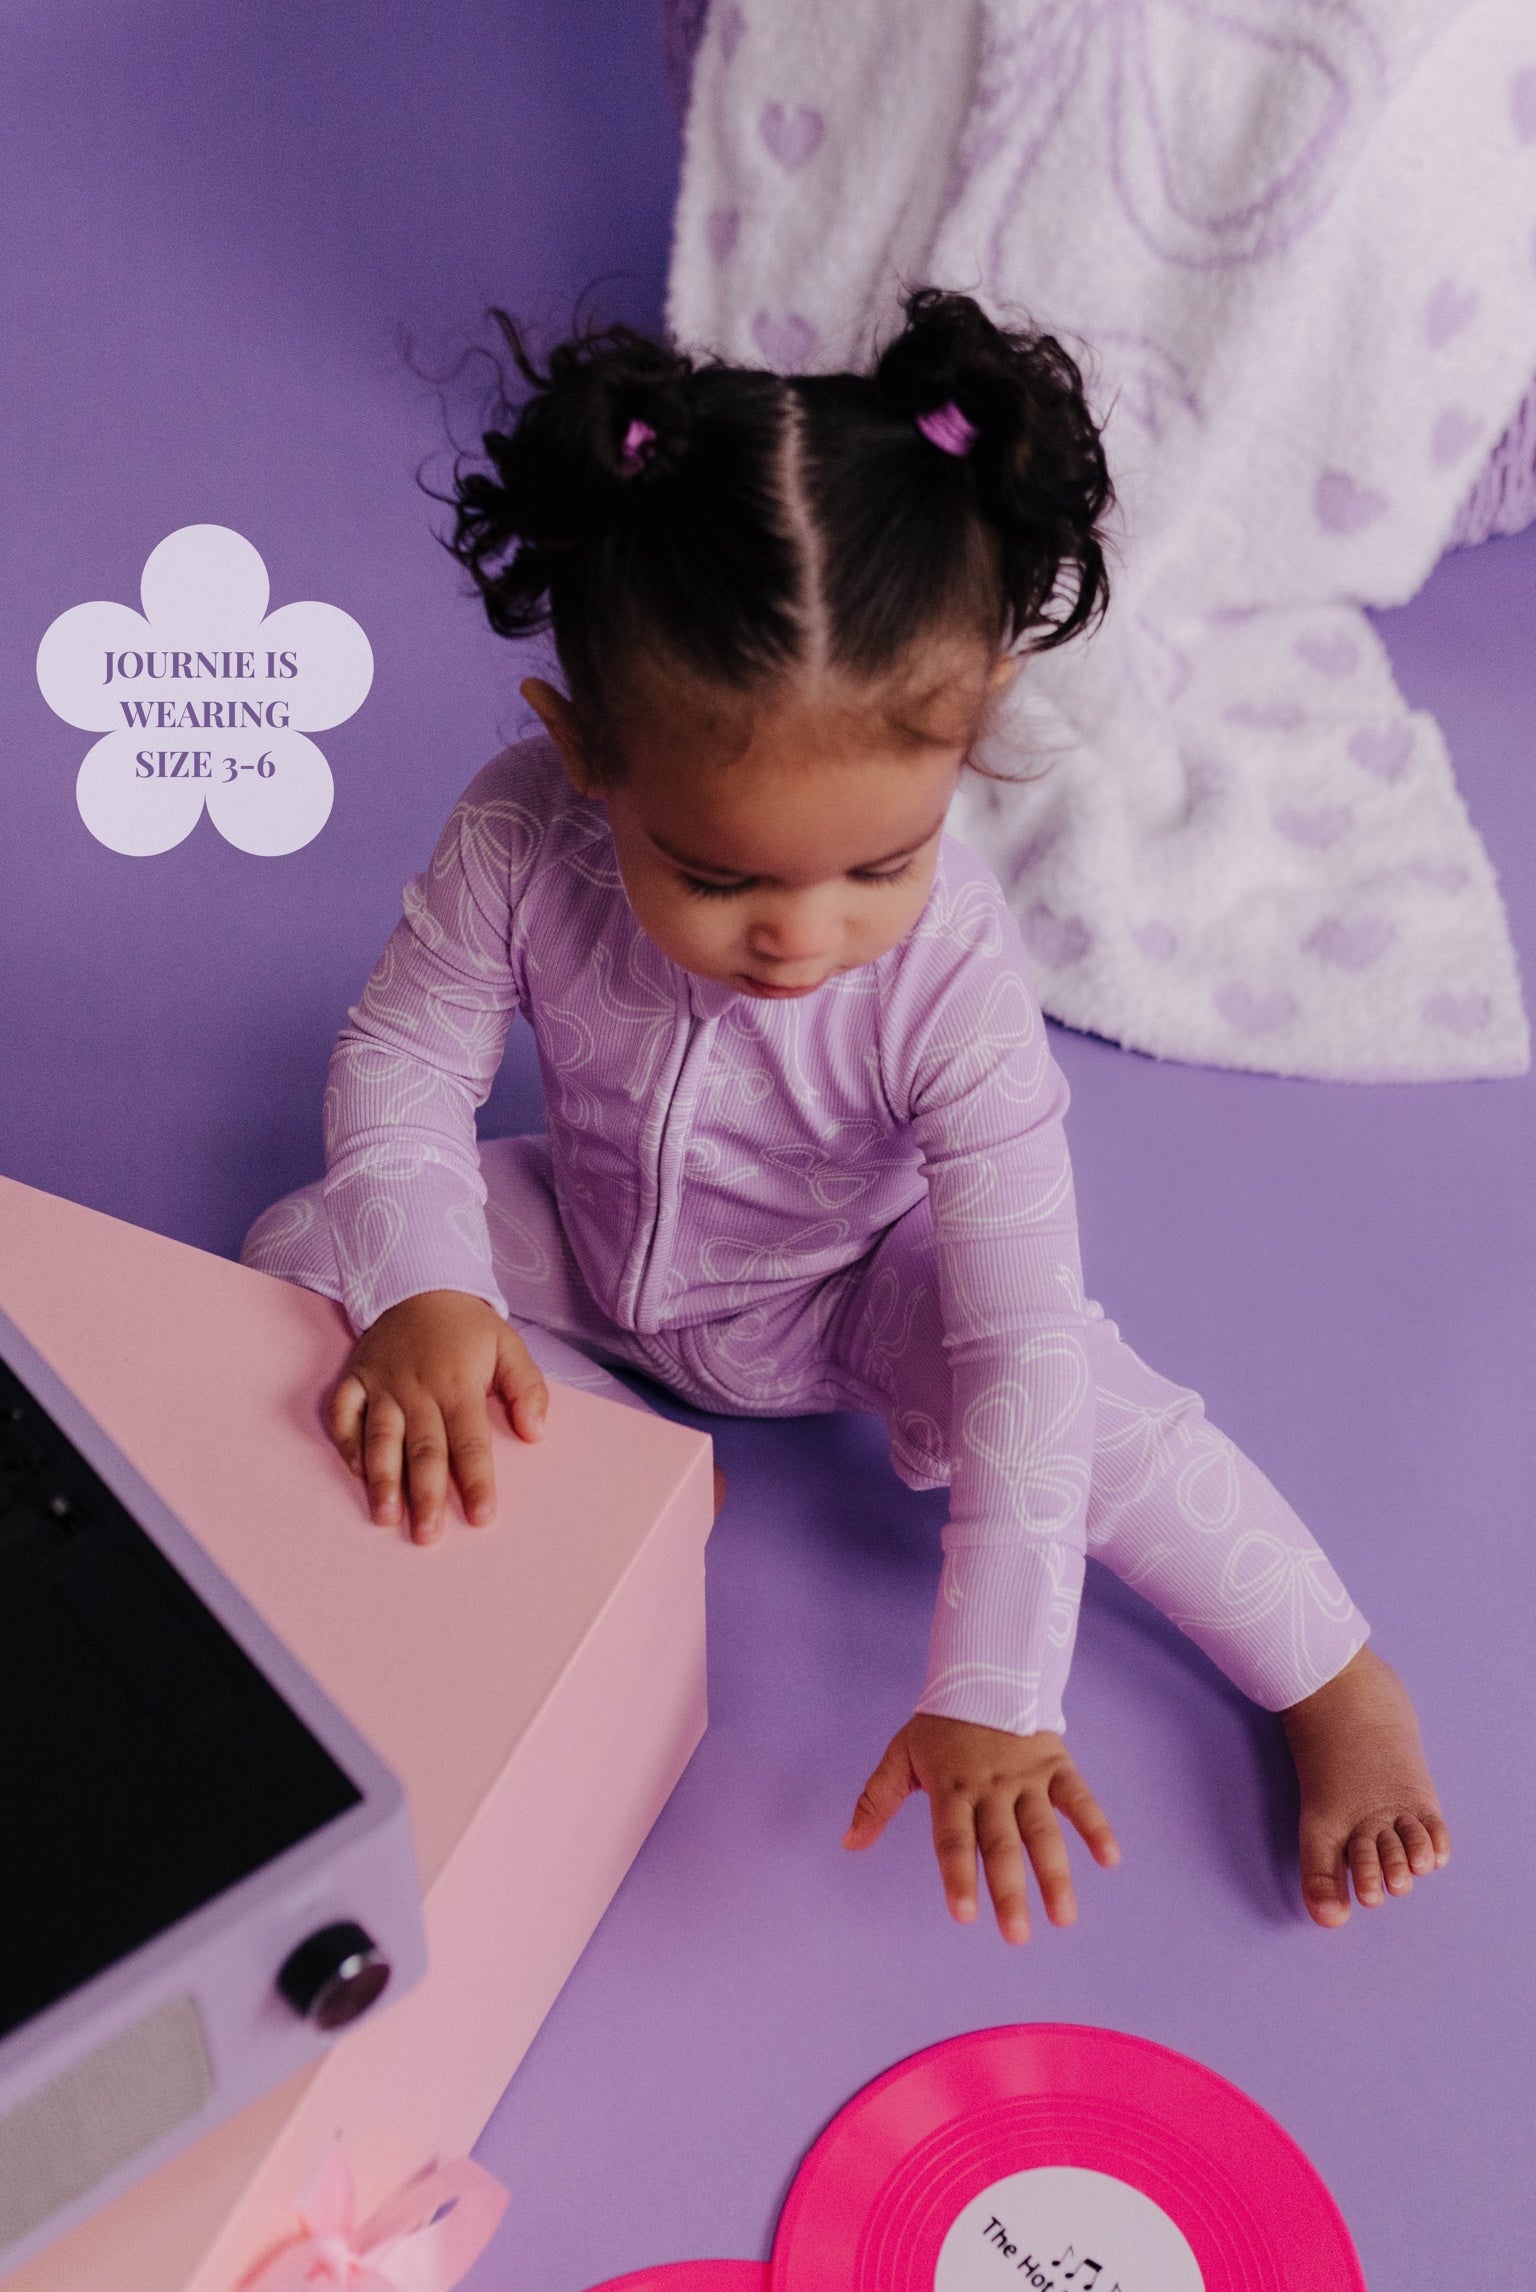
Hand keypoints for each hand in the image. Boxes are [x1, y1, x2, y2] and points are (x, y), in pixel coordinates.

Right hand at [325, 1291, 547, 1544]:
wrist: (419, 1284)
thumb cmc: (467, 1328)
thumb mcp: (509, 1346)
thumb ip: (527, 1388)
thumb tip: (536, 1432)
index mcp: (458, 1386)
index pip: (470, 1442)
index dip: (476, 1481)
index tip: (481, 1518)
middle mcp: (418, 1390)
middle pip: (423, 1448)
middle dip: (425, 1494)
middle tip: (428, 1536)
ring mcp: (382, 1384)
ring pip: (380, 1436)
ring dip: (382, 1478)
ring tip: (385, 1516)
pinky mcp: (355, 1378)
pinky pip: (343, 1412)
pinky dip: (345, 1440)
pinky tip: (354, 1471)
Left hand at [843, 1713, 1118, 1942]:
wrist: (985, 1670)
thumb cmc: (939, 1725)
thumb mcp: (901, 1754)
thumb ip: (877, 1799)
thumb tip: (848, 1843)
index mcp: (952, 1787)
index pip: (953, 1838)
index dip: (958, 1875)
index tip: (963, 1915)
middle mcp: (991, 1786)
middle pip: (1001, 1844)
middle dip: (1009, 1891)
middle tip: (1017, 1937)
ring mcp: (1028, 1776)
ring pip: (1043, 1830)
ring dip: (1055, 1873)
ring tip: (1064, 1918)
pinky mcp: (1056, 1765)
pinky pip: (1079, 1797)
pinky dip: (1096, 1825)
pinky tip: (1110, 1859)